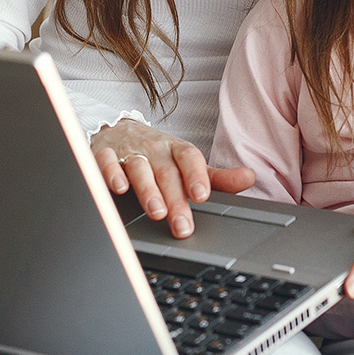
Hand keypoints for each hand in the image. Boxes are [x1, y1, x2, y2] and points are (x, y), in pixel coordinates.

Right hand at [91, 119, 254, 237]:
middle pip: (166, 171)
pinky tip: (118, 188)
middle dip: (174, 198)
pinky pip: (106, 161)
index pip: (189, 158)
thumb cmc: (158, 154)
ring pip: (138, 168)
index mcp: (176, 149)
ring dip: (147, 189)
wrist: (118, 130)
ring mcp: (128, 150)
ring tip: (156, 211)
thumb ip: (217, 177)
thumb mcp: (188, 164)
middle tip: (182, 224)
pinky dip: (110, 173)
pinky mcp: (103, 153)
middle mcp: (154, 149)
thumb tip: (249, 178)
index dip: (196, 175)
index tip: (202, 195)